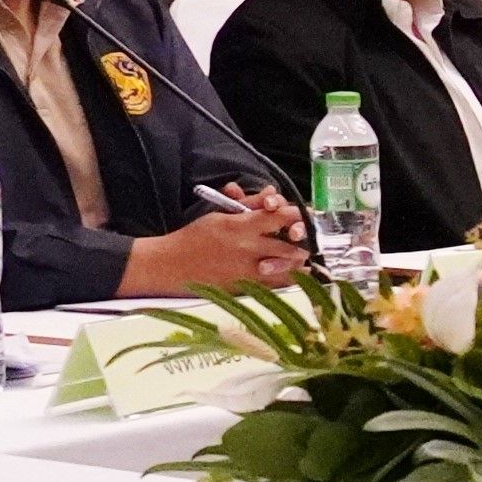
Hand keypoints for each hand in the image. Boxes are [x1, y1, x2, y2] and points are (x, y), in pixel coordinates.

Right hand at [119, 200, 307, 297]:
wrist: (173, 267)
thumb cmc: (195, 238)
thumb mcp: (220, 214)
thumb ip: (249, 204)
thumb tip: (271, 192)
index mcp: (241, 227)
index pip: (280, 216)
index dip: (296, 214)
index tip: (302, 213)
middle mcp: (248, 250)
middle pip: (291, 244)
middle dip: (303, 240)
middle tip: (308, 236)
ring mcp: (249, 272)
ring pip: (289, 268)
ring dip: (299, 260)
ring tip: (305, 255)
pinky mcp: (247, 289)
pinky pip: (278, 286)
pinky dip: (290, 278)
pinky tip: (298, 274)